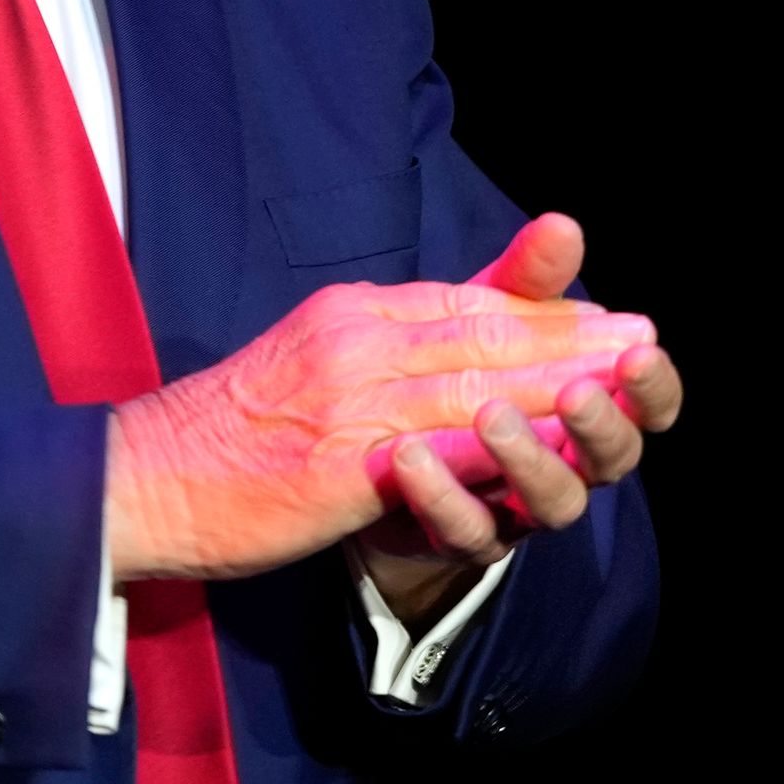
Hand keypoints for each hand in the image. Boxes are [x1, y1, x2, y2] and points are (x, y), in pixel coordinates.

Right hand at [105, 211, 656, 581]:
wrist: (141, 480)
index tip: (601, 314)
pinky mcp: (346, 465)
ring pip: (477, 384)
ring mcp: (351, 401)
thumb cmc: (219, 435)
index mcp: (343, 315)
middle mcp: (353, 342)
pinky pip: (446, 450)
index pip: (459, 303)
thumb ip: (367, 347)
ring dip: (561, 384)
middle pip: (482, 333)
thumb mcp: (297, 363)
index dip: (538, 308)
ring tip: (623, 386)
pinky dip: (511, 444)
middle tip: (641, 339)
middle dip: (571, 337)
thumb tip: (429, 343)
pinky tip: (560, 447)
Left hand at [348, 215, 682, 629]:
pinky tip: (411, 455)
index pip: (648, 405)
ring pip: (550, 500)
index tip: (642, 346)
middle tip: (579, 389)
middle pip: (612, 457)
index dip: (652, 383)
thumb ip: (528, 284)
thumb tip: (564, 223)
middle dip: (600, 422)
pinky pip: (464, 527)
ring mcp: (520, 509)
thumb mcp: (490, 324)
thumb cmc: (461, 379)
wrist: (385, 460)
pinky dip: (442, 494)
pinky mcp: (462, 538)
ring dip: (526, 456)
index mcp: (591, 410)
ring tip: (491, 414)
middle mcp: (571, 465)